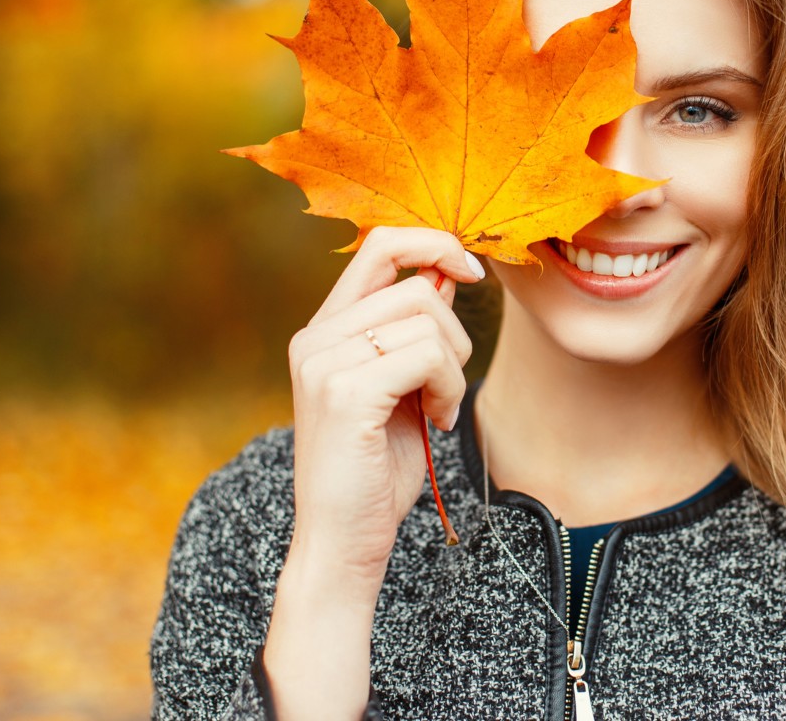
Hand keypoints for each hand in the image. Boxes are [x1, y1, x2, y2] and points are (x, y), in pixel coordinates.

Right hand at [284, 225, 484, 585]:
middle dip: (455, 332)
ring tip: (437, 408)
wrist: (343, 541)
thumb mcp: (401, 385)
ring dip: (454, 367)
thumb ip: (414, 329)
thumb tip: (445, 273)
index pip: (379, 245)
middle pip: (415, 283)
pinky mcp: (344, 391)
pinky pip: (427, 355)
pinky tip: (436, 420)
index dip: (433, 244)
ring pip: (427, 318)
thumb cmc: (376, 468)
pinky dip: (449, 387)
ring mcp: (324, 362)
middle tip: (446, 384)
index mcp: (323, 330)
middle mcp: (315, 338)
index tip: (470, 271)